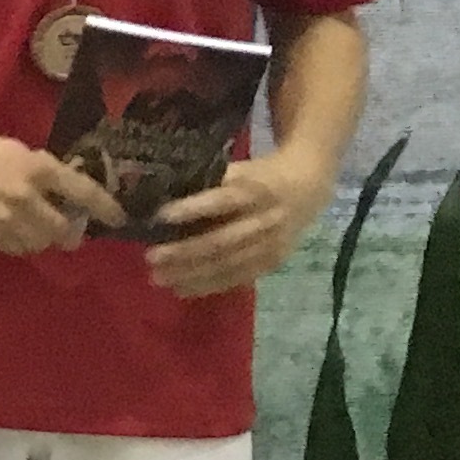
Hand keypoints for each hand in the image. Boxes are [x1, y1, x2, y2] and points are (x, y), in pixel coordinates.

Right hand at [0, 115, 126, 255]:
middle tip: (70, 229)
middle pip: (63, 230)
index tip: (119, 219)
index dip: (106, 208)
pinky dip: (20, 243)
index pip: (84, 193)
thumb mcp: (19, 151)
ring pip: (38, 243)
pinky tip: (14, 231)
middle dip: (70, 233)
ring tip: (37, 229)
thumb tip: (67, 194)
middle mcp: (26, 196)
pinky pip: (13, 248)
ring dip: (43, 239)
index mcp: (38, 168)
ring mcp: (4, 217)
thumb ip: (45, 173)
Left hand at [147, 146, 336, 299]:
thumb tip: (156, 196)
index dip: (193, 208)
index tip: (160, 215)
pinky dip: (208, 285)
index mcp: (258, 189)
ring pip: (229, 264)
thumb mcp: (240, 170)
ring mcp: (273, 244)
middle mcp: (267, 219)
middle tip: (151, 257)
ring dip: (191, 274)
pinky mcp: (273, 262)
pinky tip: (181, 289)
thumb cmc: (259, 176)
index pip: (224, 200)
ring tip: (158, 277)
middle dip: (185, 251)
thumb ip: (208, 183)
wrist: (308, 188)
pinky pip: (238, 278)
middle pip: (223, 240)